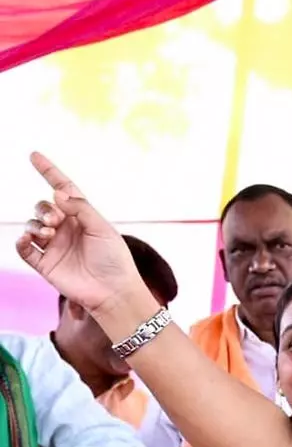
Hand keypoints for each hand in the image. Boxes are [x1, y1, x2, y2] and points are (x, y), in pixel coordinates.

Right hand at [15, 153, 142, 315]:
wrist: (113, 291)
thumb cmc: (114, 259)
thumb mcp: (102, 228)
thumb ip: (80, 208)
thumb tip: (57, 192)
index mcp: (83, 217)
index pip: (63, 189)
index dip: (49, 172)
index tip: (34, 155)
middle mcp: (66, 229)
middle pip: (43, 207)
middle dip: (45, 210)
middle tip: (57, 223)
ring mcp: (54, 247)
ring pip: (32, 225)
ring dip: (36, 225)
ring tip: (49, 235)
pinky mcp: (44, 264)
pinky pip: (24, 249)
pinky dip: (21, 241)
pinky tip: (27, 239)